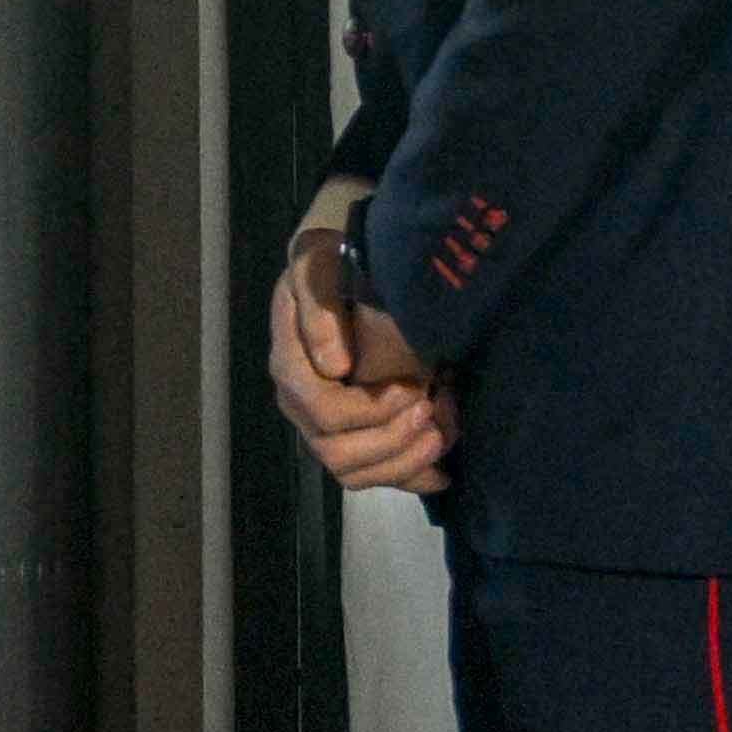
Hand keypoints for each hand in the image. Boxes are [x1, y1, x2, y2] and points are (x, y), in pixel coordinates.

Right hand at [267, 220, 448, 499]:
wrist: (349, 258)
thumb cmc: (337, 256)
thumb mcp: (322, 259)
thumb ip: (322, 306)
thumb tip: (335, 368)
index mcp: (289, 360)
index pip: (318, 406)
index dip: (367, 410)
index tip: (413, 388)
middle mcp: (299, 401)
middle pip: (334, 450)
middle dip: (391, 440)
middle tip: (434, 410)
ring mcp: (323, 422)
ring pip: (352, 472)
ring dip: (403, 461)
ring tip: (441, 432)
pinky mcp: (352, 433)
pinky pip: (373, 475)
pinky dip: (409, 476)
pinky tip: (442, 470)